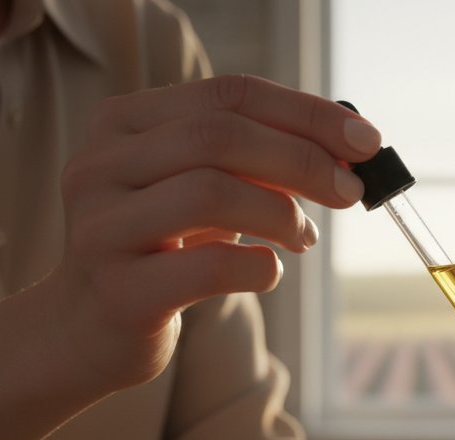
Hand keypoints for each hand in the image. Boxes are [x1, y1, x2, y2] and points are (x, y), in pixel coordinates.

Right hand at [40, 75, 379, 391]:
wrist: (88, 331)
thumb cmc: (160, 251)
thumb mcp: (199, 192)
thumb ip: (254, 163)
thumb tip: (346, 151)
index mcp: (123, 123)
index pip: (228, 94)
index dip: (306, 113)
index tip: (366, 140)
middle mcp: (101, 165)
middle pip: (220, 136)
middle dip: (304, 160)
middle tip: (351, 191)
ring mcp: (102, 227)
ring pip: (211, 192)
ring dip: (281, 214)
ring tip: (303, 237)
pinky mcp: (120, 290)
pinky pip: (211, 267)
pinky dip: (259, 267)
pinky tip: (267, 272)